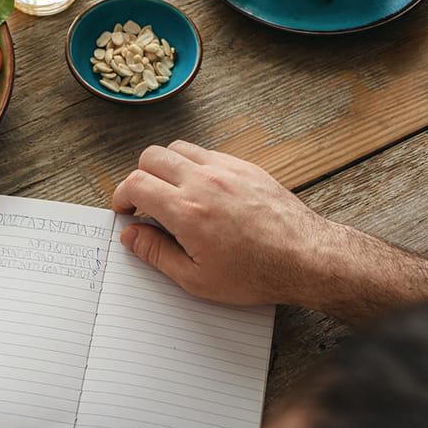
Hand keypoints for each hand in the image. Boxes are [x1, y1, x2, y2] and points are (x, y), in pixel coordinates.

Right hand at [112, 141, 337, 306]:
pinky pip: (208, 153)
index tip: (125, 210)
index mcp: (186, 210)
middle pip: (152, 157)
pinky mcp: (245, 167)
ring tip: (171, 193)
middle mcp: (204, 181)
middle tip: (143, 202)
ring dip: (166, 167)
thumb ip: (156, 254)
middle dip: (139, 177)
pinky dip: (195, 165)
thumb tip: (131, 236)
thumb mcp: (196, 279)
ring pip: (179, 148)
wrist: (305, 259)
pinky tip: (201, 190)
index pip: (136, 183)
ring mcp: (226, 170)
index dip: (122, 196)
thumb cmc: (255, 274)